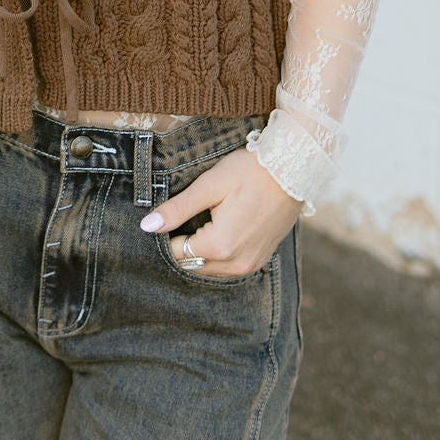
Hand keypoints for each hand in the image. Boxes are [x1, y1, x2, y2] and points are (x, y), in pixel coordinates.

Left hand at [140, 145, 302, 277]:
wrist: (293, 170)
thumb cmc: (249, 172)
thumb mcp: (210, 185)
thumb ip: (178, 209)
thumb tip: (146, 227)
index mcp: (219, 247)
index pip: (176, 254)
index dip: (166, 236)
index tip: (168, 215)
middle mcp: (235, 264)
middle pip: (192, 264)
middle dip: (182, 245)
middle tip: (183, 216)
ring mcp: (250, 265)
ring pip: (210, 269)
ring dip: (200, 252)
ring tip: (201, 220)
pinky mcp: (260, 261)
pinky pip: (229, 267)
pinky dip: (218, 254)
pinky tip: (218, 229)